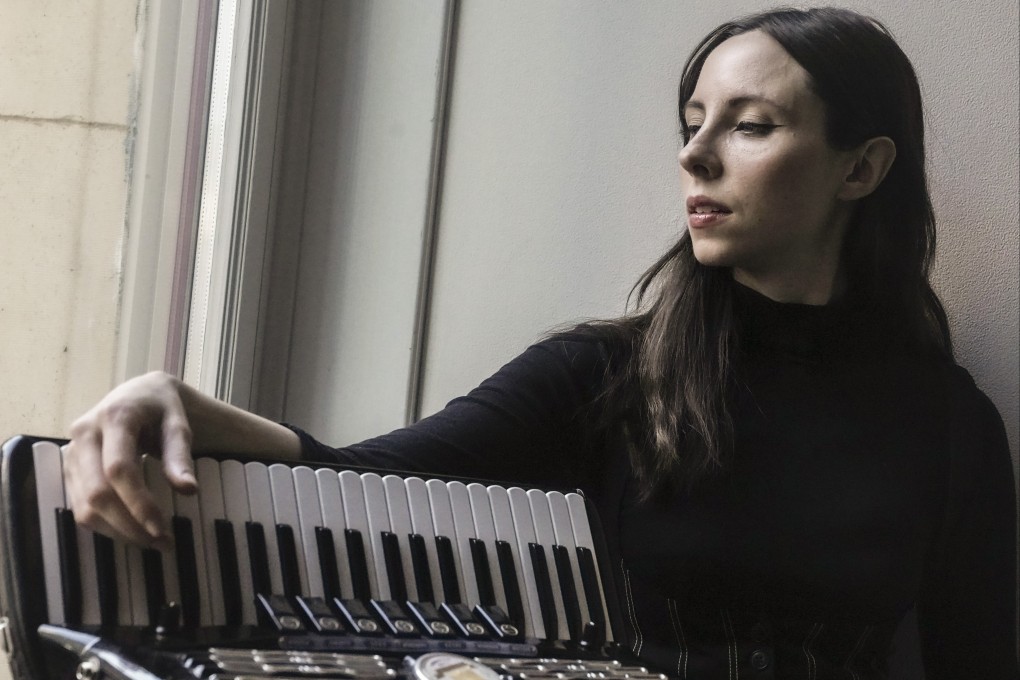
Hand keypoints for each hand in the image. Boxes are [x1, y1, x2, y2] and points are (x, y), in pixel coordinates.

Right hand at [64, 371, 195, 549]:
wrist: (137, 394)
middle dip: (128, 525)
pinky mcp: (68, 468)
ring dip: (116, 531)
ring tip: (151, 542)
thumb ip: (180, 457)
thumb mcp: (178, 425)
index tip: (162, 528)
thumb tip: (188, 490)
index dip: (139, 503)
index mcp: (114, 418)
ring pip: (84, 506)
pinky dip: (105, 525)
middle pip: (97, 493)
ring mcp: (71, 453)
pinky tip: (131, 531)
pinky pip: (80, 506)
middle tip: (161, 543)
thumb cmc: (161, 408)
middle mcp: (84, 434)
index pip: (119, 469)